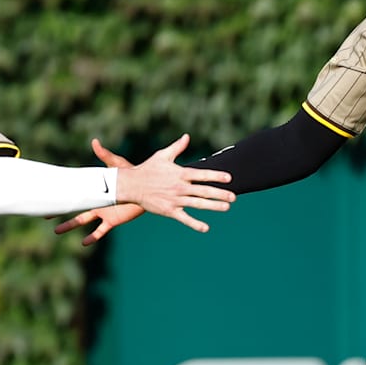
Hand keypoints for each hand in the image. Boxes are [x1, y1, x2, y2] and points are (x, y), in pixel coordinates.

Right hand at [54, 138, 143, 243]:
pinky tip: (84, 242)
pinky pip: (100, 231)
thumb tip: (95, 141)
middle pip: (74, 209)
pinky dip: (93, 237)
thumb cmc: (130, 174)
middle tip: (46, 216)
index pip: (75, 193)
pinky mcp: (112, 220)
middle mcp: (96, 203)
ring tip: (56, 231)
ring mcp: (103, 212)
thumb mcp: (116, 164)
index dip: (63, 196)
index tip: (50, 198)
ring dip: (70, 225)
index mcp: (94, 190)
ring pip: (83, 221)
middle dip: (61, 213)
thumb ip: (105, 155)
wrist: (144, 188)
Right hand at [115, 134, 233, 232]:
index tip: (229, 178)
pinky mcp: (169, 210)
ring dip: (213, 206)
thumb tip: (187, 136)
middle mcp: (180, 187)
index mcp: (180, 173)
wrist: (131, 185)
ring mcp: (175, 200)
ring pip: (198, 204)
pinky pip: (184, 218)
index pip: (202, 174)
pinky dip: (195, 224)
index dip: (217, 176)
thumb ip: (177, 147)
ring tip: (226, 207)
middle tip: (234, 197)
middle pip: (204, 191)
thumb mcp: (162, 155)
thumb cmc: (147, 169)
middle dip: (220, 194)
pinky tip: (205, 228)